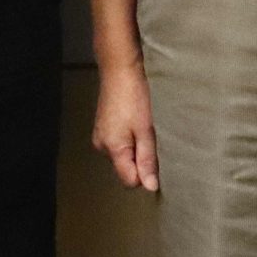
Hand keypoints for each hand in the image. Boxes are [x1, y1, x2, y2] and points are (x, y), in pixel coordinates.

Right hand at [91, 61, 159, 190]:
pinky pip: (118, 144)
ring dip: (136, 148)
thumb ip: (147, 159)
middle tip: (151, 137)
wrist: (119, 69)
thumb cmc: (133, 97)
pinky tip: (135, 122)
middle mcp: (102, 146)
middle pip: (125, 169)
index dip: (145, 174)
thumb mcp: (145, 130)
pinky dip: (129, 138)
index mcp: (112, 149)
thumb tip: (150, 187)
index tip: (156, 156)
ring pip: (123, 156)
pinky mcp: (103, 127)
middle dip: (140, 160)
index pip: (130, 180)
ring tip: (143, 127)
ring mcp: (100, 136)